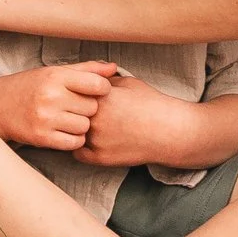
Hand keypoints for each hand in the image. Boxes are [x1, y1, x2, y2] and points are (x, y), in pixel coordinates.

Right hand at [0, 63, 119, 150]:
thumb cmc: (31, 86)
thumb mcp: (55, 72)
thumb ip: (86, 69)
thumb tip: (114, 68)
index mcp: (55, 76)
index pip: (97, 84)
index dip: (102, 89)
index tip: (96, 91)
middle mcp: (51, 96)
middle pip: (93, 108)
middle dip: (89, 108)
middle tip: (78, 106)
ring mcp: (46, 118)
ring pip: (85, 127)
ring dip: (82, 125)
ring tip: (70, 118)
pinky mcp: (42, 138)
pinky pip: (74, 143)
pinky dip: (74, 139)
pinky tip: (65, 131)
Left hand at [73, 74, 196, 168]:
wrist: (168, 131)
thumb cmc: (151, 104)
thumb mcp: (127, 82)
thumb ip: (104, 80)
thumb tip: (88, 78)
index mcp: (99, 97)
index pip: (72, 92)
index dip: (74, 93)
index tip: (77, 94)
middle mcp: (94, 118)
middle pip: (69, 112)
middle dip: (71, 110)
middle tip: (74, 110)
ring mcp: (96, 139)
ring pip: (71, 132)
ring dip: (75, 129)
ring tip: (84, 125)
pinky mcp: (100, 158)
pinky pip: (78, 153)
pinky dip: (81, 147)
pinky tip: (90, 141)